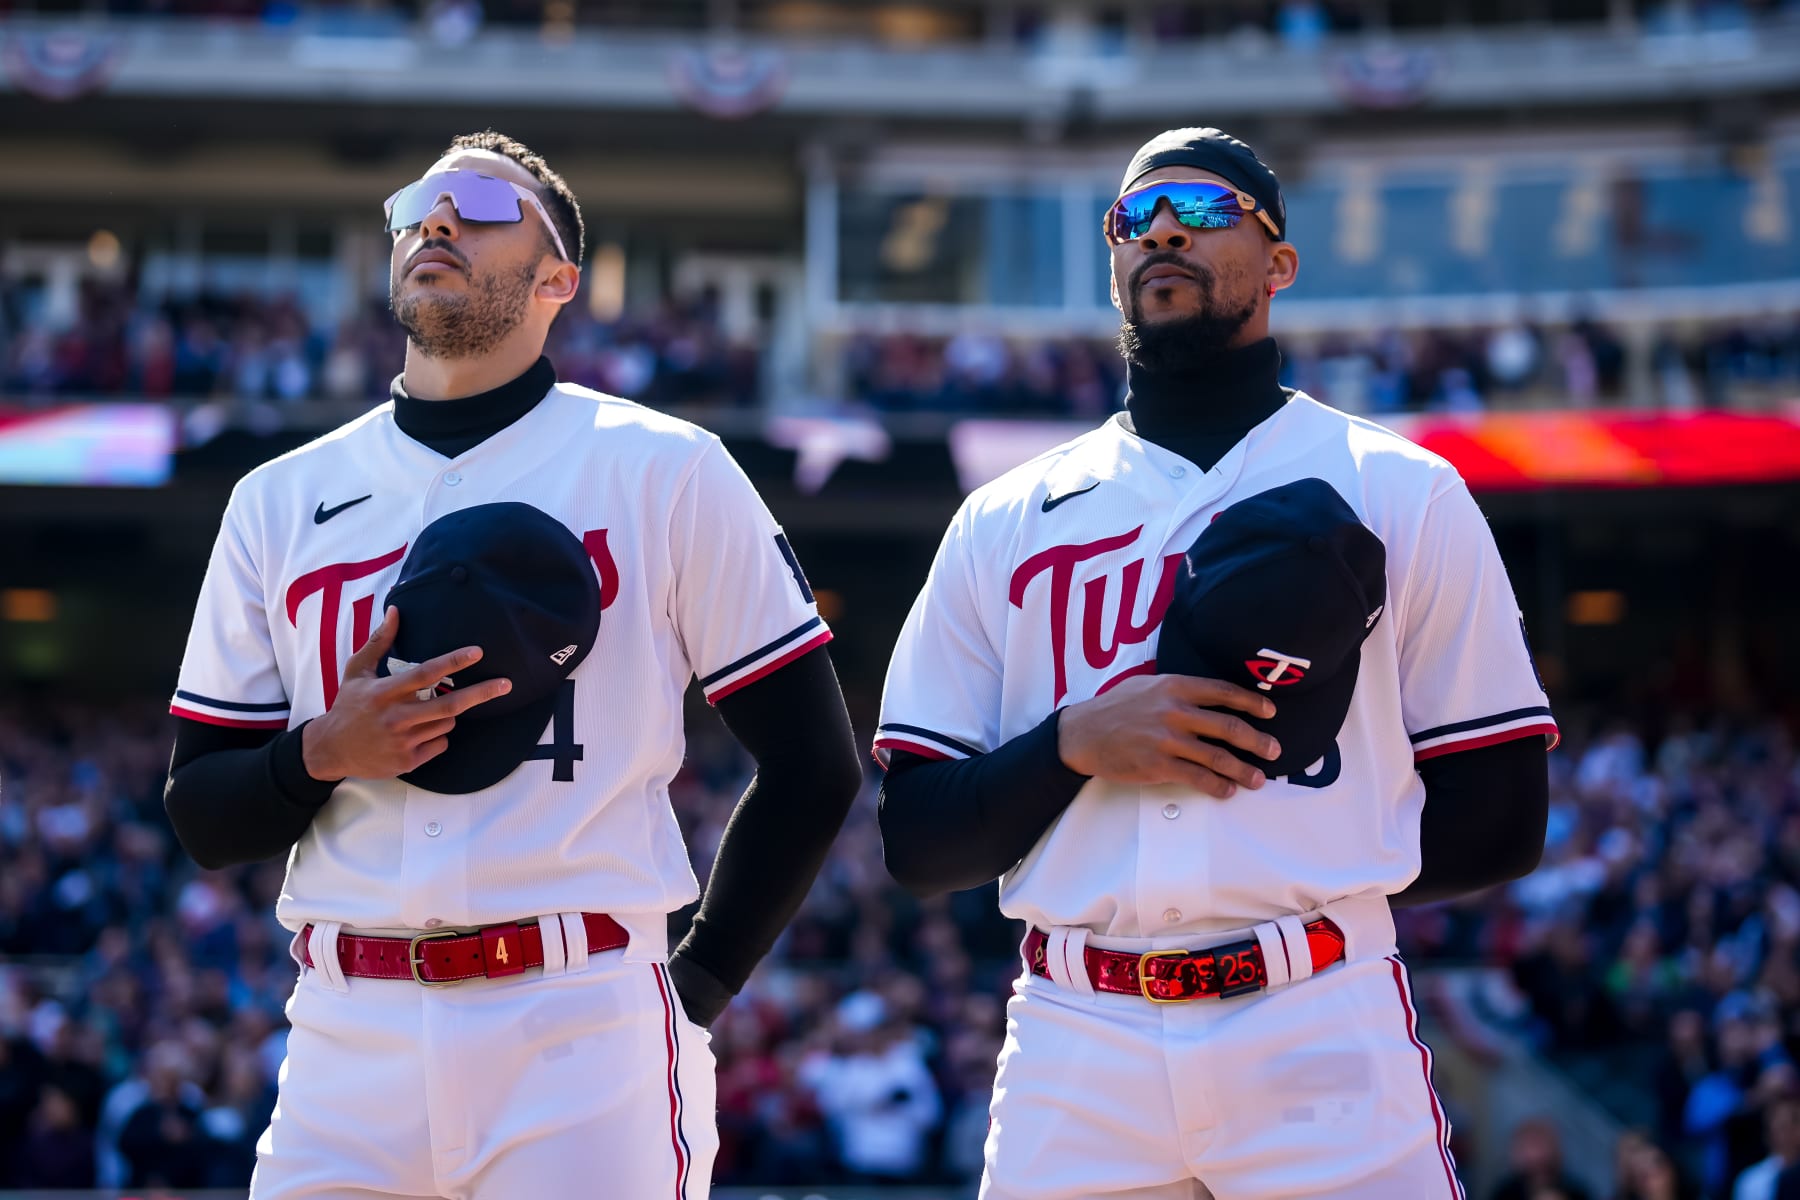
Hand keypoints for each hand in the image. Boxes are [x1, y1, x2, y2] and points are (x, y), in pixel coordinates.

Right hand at [301, 606, 511, 780]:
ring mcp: (402, 741)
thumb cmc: (347, 705)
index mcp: (384, 692)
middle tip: (506, 684)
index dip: (453, 662)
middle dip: (481, 693)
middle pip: (449, 704)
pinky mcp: (408, 761)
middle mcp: (395, 717)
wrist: (330, 749)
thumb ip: (379, 641)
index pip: (425, 674)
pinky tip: (417, 733)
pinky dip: (438, 736)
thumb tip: (396, 610)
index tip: (477, 652)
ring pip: (447, 723)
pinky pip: (441, 743)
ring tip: (423, 713)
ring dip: (446, 714)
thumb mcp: (357, 671)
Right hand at [1056, 674, 1280, 796]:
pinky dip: (1216, 786)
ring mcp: (1168, 740)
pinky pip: (1197, 778)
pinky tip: (1227, 791)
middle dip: (1257, 741)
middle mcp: (1175, 711)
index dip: (1251, 703)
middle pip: (1228, 727)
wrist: (1082, 734)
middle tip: (1274, 750)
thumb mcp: (1145, 685)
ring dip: (1243, 770)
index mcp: (1174, 687)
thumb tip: (1207, 694)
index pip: (1223, 692)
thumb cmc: (1113, 708)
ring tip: (1257, 779)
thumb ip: (1176, 689)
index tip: (1270, 713)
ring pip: (1217, 757)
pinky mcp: (1159, 765)